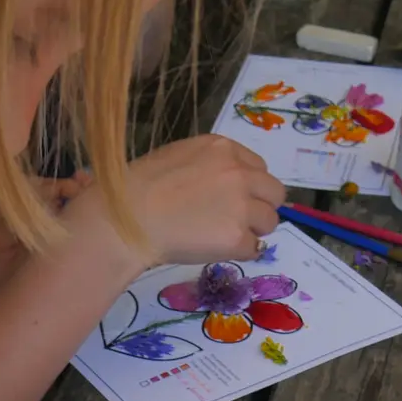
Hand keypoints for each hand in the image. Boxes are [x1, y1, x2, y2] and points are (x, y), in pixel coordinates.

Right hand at [63, 135, 284, 272]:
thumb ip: (210, 166)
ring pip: (269, 222)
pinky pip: (253, 248)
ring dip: (252, 231)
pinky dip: (238, 252)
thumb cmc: (139, 188)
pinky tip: (214, 249)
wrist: (127, 219)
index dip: (249, 187)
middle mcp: (238, 172)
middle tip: (236, 221)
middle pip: (274, 193)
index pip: (259, 168)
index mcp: (223, 148)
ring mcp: (240, 205)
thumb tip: (226, 187)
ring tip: (222, 236)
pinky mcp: (236, 236)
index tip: (232, 200)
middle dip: (260, 208)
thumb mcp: (179, 158)